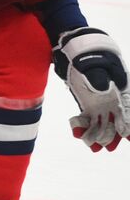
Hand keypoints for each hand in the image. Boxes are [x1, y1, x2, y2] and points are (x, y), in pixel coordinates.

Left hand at [54, 27, 129, 150]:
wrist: (77, 53)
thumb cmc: (90, 56)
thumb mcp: (95, 64)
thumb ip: (99, 76)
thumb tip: (103, 90)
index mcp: (124, 91)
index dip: (129, 125)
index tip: (126, 134)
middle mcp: (116, 102)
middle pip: (119, 125)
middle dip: (113, 137)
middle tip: (103, 146)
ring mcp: (102, 106)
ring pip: (105, 127)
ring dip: (99, 137)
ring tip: (90, 144)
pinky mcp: (89, 107)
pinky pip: (89, 122)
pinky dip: (84, 129)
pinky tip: (76, 131)